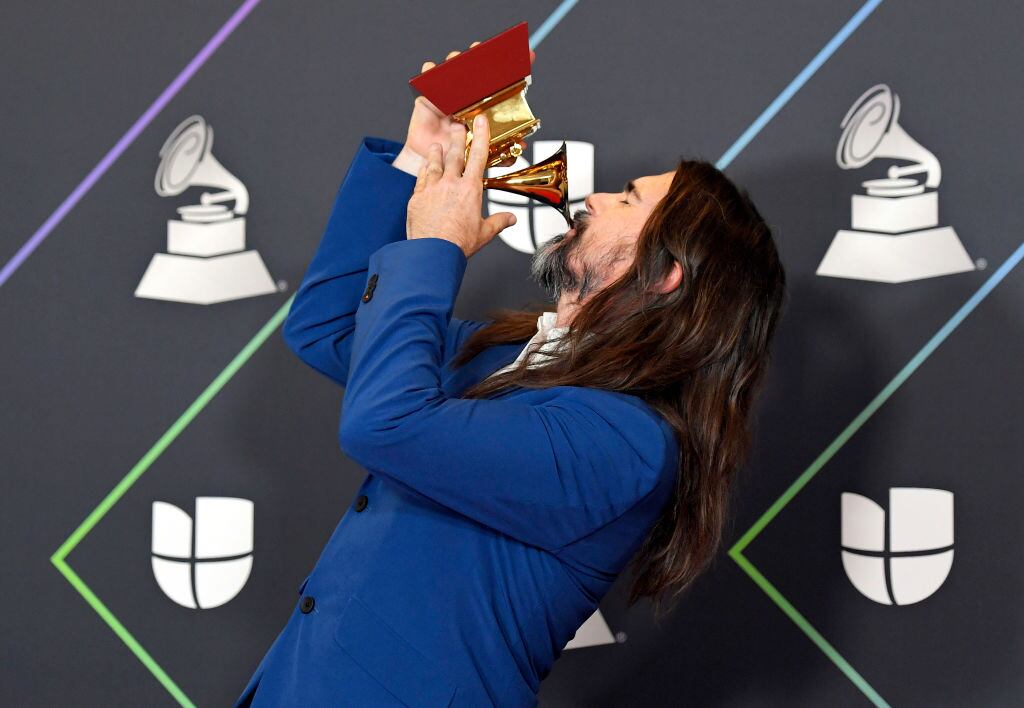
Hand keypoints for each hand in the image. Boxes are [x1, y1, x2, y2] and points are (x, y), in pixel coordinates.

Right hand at [392, 43, 535, 175]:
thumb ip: (503, 152)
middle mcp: (466, 97)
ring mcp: (447, 97)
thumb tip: (522, 146)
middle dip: (478, 55)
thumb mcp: (484, 155)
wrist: (437, 168)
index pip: (497, 83)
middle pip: (473, 70)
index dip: (508, 68)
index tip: (522, 56)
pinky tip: (433, 71)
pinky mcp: (428, 100)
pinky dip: (429, 73)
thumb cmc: (460, 157)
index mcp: (482, 106)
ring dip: (455, 61)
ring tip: (458, 59)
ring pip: (451, 71)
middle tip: (481, 50)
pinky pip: (426, 81)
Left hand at [406, 115, 516, 257]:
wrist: (433, 252)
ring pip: (434, 164)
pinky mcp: (417, 197)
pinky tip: (424, 168)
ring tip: (437, 146)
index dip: (481, 136)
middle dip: (457, 139)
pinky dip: (424, 171)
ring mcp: (432, 189)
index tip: (480, 122)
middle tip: (457, 126)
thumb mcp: (484, 233)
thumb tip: (511, 219)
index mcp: (470, 190)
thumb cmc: (458, 244)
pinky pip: (421, 178)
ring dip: (436, 153)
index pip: (478, 157)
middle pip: (455, 155)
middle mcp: (450, 184)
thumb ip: (498, 222)